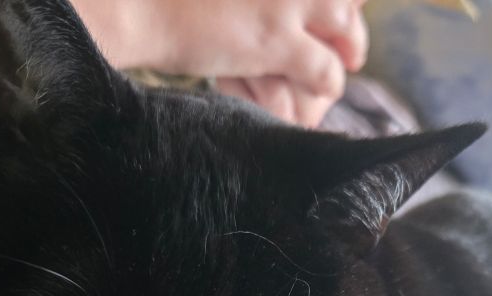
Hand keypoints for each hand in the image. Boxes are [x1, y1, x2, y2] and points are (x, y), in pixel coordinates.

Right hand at [144, 0, 368, 125]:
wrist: (140, 3)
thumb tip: (282, 5)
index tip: (344, 8)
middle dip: (351, 16)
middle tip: (351, 39)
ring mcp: (285, 0)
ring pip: (344, 25)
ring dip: (349, 47)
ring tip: (346, 63)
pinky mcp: (277, 40)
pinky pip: (324, 68)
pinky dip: (327, 83)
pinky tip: (321, 91)